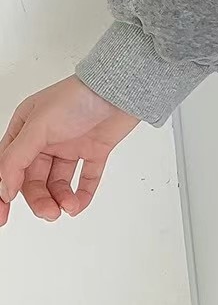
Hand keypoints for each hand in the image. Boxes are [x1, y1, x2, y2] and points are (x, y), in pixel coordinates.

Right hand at [0, 77, 139, 226]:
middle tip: (49, 212)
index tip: (3, 215)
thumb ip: (17, 158)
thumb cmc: (77, 96)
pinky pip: (86, 178)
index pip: (9, 166)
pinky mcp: (94, 150)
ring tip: (68, 207)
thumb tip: (5, 188)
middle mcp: (46, 139)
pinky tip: (79, 203)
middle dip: (40, 199)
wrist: (119, 89)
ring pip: (58, 182)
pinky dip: (82, 193)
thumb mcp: (38, 126)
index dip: (4, 191)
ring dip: (61, 198)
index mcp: (26, 129)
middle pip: (34, 179)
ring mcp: (71, 145)